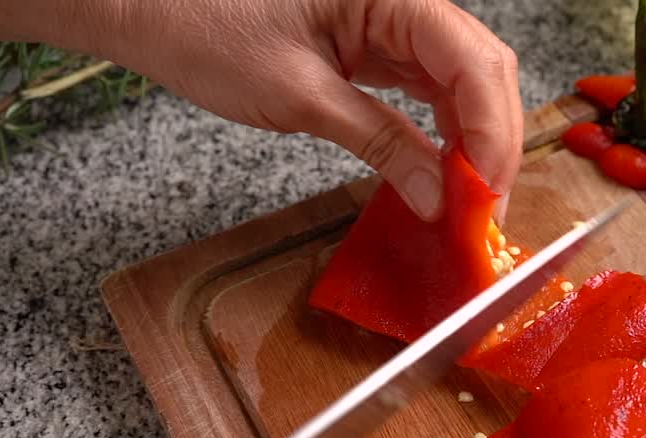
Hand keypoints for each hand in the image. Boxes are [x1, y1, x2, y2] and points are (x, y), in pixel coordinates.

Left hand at [0, 0, 523, 221]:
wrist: (153, 8)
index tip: (488, 193)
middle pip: (482, 69)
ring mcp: (394, 21)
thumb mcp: (301, 97)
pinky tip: (443, 172)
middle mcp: (404, 0)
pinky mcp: (378, 43)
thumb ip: (384, 144)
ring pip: (464, 82)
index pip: (472, 59)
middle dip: (492, 142)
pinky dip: (443, 133)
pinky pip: (431, 88)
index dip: (491, 130)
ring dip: (472, 141)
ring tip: (467, 201)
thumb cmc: (207, 29)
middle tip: (485, 210)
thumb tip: (440, 198)